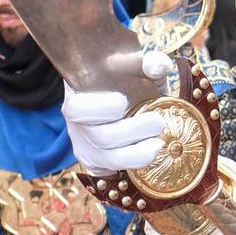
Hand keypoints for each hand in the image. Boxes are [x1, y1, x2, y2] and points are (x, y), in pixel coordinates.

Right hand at [62, 55, 175, 174]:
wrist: (127, 104)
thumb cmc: (130, 85)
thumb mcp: (139, 70)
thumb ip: (149, 63)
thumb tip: (157, 65)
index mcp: (78, 96)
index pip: (76, 108)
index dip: (99, 108)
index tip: (123, 101)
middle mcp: (77, 124)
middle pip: (101, 137)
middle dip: (133, 131)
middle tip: (158, 122)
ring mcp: (85, 146)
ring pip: (108, 159)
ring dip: (138, 153)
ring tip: (159, 144)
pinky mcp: (96, 164)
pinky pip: (111, 172)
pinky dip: (132, 166)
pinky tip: (149, 154)